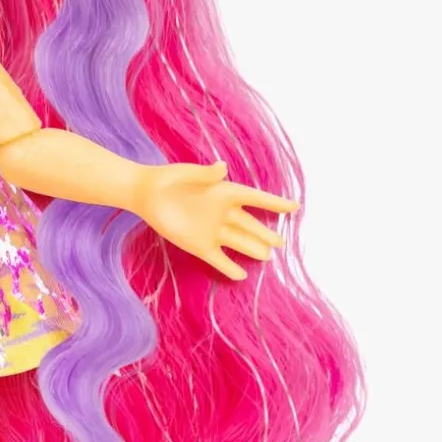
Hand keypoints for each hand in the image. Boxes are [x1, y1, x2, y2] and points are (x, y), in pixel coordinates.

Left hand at [135, 161, 296, 280]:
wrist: (146, 195)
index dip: (274, 203)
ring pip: (239, 242)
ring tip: (268, 256)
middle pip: (251, 226)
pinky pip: (219, 259)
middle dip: (266, 234)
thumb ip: (206, 174)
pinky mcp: (199, 245)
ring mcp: (212, 231)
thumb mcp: (187, 174)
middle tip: (281, 242)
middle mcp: (223, 214)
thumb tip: (222, 167)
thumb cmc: (169, 179)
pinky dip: (229, 267)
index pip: (255, 199)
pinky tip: (242, 275)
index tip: (295, 207)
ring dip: (253, 249)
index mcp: (225, 193)